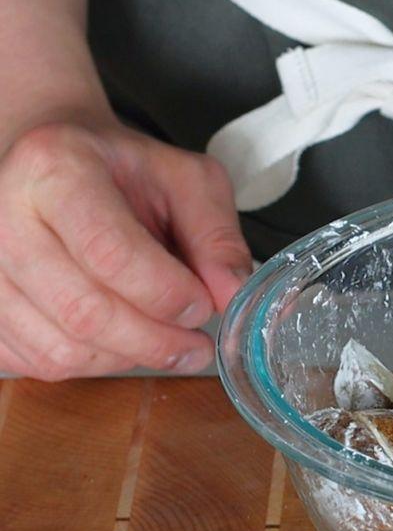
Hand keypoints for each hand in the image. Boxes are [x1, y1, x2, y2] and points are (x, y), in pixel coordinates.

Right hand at [0, 122, 251, 379]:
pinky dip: (91, 365)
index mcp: (56, 169)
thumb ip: (217, 236)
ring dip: (127, 358)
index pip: (109, 251)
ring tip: (165, 342)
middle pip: (82, 311)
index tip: (202, 306)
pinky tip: (122, 342)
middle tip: (196, 345)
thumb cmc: (124, 171)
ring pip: (59, 348)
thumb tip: (232, 294)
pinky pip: (36, 361)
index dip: (165, 293)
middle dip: (155, 341)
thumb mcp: (188, 180)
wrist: (57, 165)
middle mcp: (4, 215)